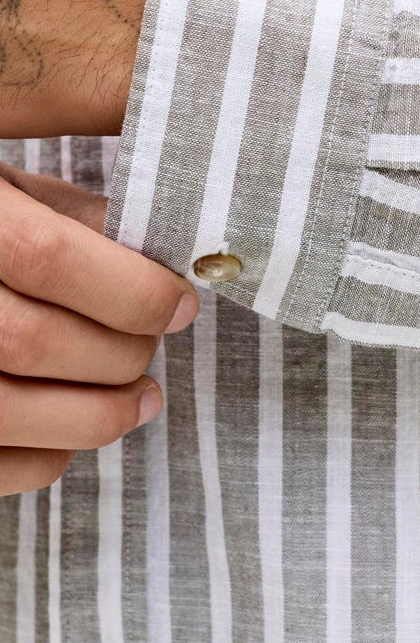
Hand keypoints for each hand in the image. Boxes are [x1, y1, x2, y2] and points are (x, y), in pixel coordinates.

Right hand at [0, 160, 198, 495]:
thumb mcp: (10, 188)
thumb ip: (71, 212)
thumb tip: (159, 257)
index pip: (43, 255)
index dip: (129, 288)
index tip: (180, 303)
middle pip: (31, 340)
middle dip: (120, 349)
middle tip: (156, 340)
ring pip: (8, 411)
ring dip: (101, 413)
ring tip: (145, 396)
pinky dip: (51, 454)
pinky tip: (79, 425)